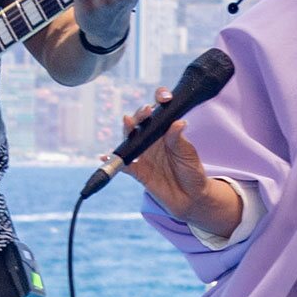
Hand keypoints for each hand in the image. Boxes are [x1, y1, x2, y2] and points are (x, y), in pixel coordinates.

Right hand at [117, 89, 212, 215]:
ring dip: (128, 129)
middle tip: (146, 111)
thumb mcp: (188, 154)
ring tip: (128, 122)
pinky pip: (123, 164)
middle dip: (141, 114)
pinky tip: (105, 156)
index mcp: (166, 132)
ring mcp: (144, 155)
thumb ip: (179, 139)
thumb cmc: (192, 172)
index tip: (164, 97)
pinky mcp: (138, 171)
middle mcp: (153, 141)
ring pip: (130, 138)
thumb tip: (178, 122)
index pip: (160, 112)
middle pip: (141, 122)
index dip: (159, 100)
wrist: (191, 199)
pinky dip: (113, 160)